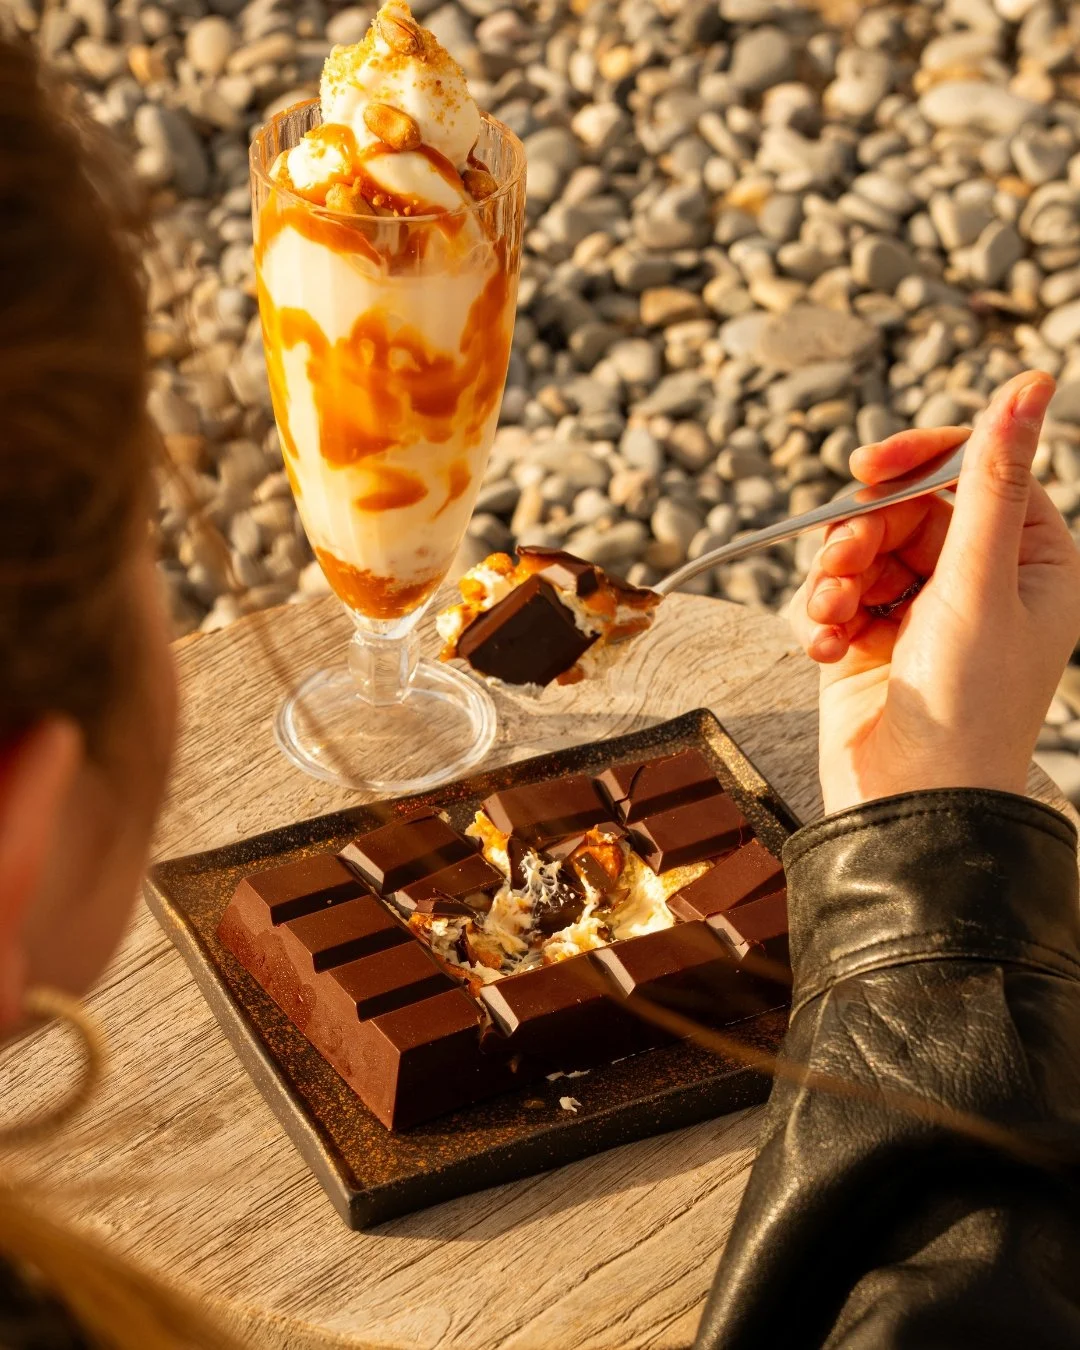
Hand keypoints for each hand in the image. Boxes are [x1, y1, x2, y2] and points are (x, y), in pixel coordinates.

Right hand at [788, 372, 1079, 815]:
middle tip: (841, 569)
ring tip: (833, 616)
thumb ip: (991, 482)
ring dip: (835, 576)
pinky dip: (823, 613)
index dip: (919, 459)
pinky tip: (826, 647)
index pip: (974, 471)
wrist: (910, 805)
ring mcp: (922, 610)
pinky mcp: (872, 638)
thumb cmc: (967, 706)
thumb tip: (1030, 383)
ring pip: (861, 548)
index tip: (866, 466)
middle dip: (861, 534)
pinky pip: (836, 593)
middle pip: (904, 509)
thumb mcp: (979, 585)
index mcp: (1029, 559)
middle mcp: (979, 579)